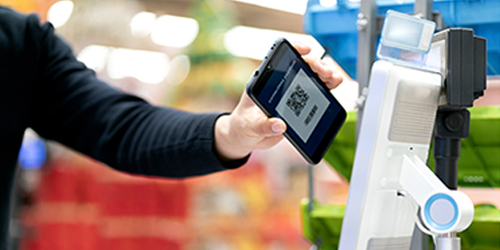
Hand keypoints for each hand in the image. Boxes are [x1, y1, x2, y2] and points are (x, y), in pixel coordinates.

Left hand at [214, 42, 342, 160]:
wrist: (247, 136)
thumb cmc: (243, 125)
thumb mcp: (251, 126)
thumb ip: (263, 125)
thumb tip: (279, 125)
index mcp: (264, 80)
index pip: (280, 57)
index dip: (294, 49)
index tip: (306, 49)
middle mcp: (279, 82)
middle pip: (300, 66)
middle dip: (316, 66)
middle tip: (327, 73)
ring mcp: (289, 92)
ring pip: (310, 77)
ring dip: (325, 75)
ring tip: (335, 79)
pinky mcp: (297, 104)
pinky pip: (314, 92)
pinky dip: (325, 88)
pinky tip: (333, 87)